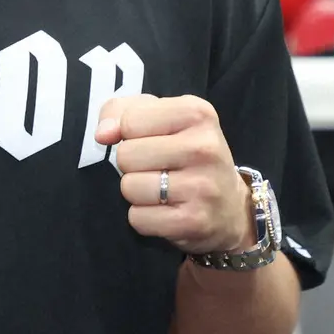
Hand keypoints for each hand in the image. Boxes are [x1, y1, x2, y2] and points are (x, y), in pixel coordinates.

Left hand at [95, 94, 254, 254]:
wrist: (231, 207)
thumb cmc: (186, 153)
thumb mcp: (161, 118)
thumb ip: (121, 111)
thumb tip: (102, 134)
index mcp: (196, 112)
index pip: (129, 121)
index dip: (129, 133)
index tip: (150, 140)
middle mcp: (204, 147)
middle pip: (126, 155)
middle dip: (132, 164)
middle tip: (158, 168)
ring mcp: (202, 186)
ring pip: (129, 187)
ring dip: (137, 192)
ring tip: (162, 189)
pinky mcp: (194, 221)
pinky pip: (138, 218)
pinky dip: (144, 217)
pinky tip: (165, 211)